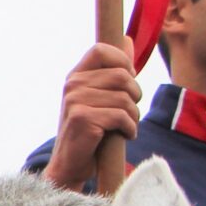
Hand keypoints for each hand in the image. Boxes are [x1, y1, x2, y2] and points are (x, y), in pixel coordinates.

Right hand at [45, 42, 143, 189]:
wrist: (71, 166)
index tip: (126, 82)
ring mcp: (75, 101)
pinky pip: (121, 116)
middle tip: (129, 111)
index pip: (101, 49)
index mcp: (75, 76)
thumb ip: (114, 70)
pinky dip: (130, 128)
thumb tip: (129, 39)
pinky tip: (124, 136)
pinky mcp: (83, 119)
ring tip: (125, 126)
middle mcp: (72, 85)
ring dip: (133, 116)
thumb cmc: (90, 131)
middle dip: (134, 95)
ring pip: (125, 98)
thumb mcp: (100, 97)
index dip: (122, 62)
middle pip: (122, 75)